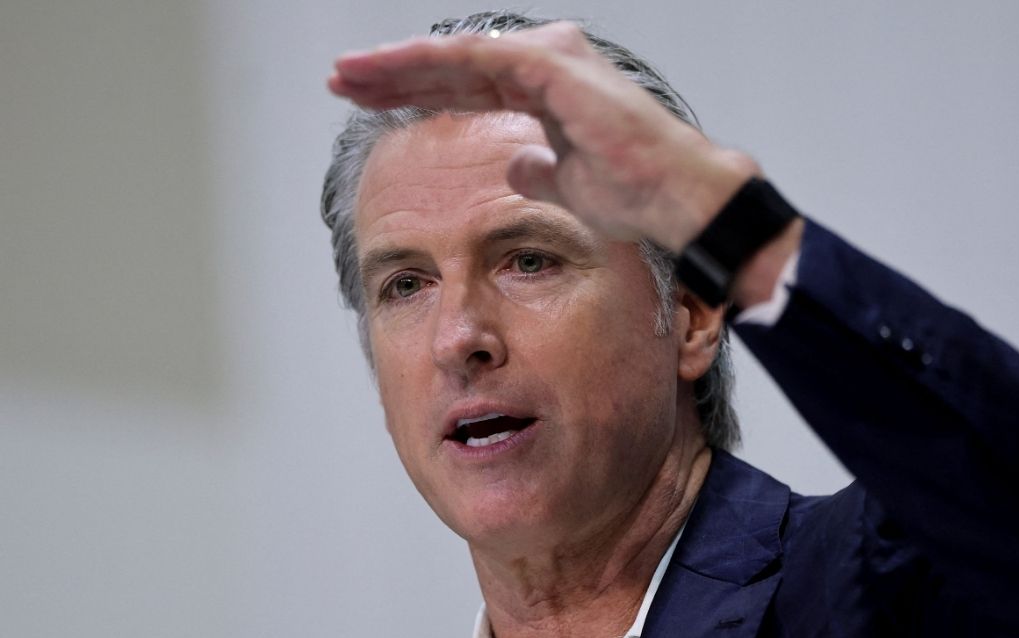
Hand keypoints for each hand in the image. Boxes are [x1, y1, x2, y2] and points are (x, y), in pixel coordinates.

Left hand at [328, 22, 758, 251]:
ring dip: (397, 65)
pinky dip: (429, 62)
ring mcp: (548, 59)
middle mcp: (545, 65)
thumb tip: (516, 163)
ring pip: (455, 55)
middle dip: (394, 75)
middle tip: (343, 80)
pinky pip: (475, 58)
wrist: (672, 198)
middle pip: (453, 65)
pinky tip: (389, 70)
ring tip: (348, 74)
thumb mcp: (568, 184)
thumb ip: (538, 167)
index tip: (370, 102)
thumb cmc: (635, 193)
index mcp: (547, 91)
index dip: (416, 91)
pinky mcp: (550, 65)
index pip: (468, 85)